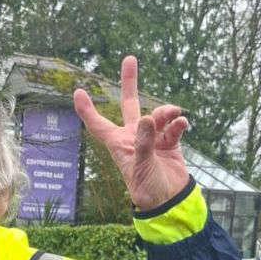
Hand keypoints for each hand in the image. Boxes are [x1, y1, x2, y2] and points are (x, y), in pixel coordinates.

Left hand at [72, 55, 190, 210]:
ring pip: (157, 114)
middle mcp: (133, 136)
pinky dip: (178, 123)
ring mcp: (152, 138)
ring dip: (166, 112)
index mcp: (118, 143)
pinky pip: (173, 126)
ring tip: (173, 115)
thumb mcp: (141, 165)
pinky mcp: (170, 142)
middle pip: (129, 104)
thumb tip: (149, 118)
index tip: (78, 91)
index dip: (87, 109)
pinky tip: (182, 123)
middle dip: (129, 82)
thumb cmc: (146, 188)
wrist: (168, 201)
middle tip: (129, 59)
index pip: (98, 124)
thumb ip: (145, 142)